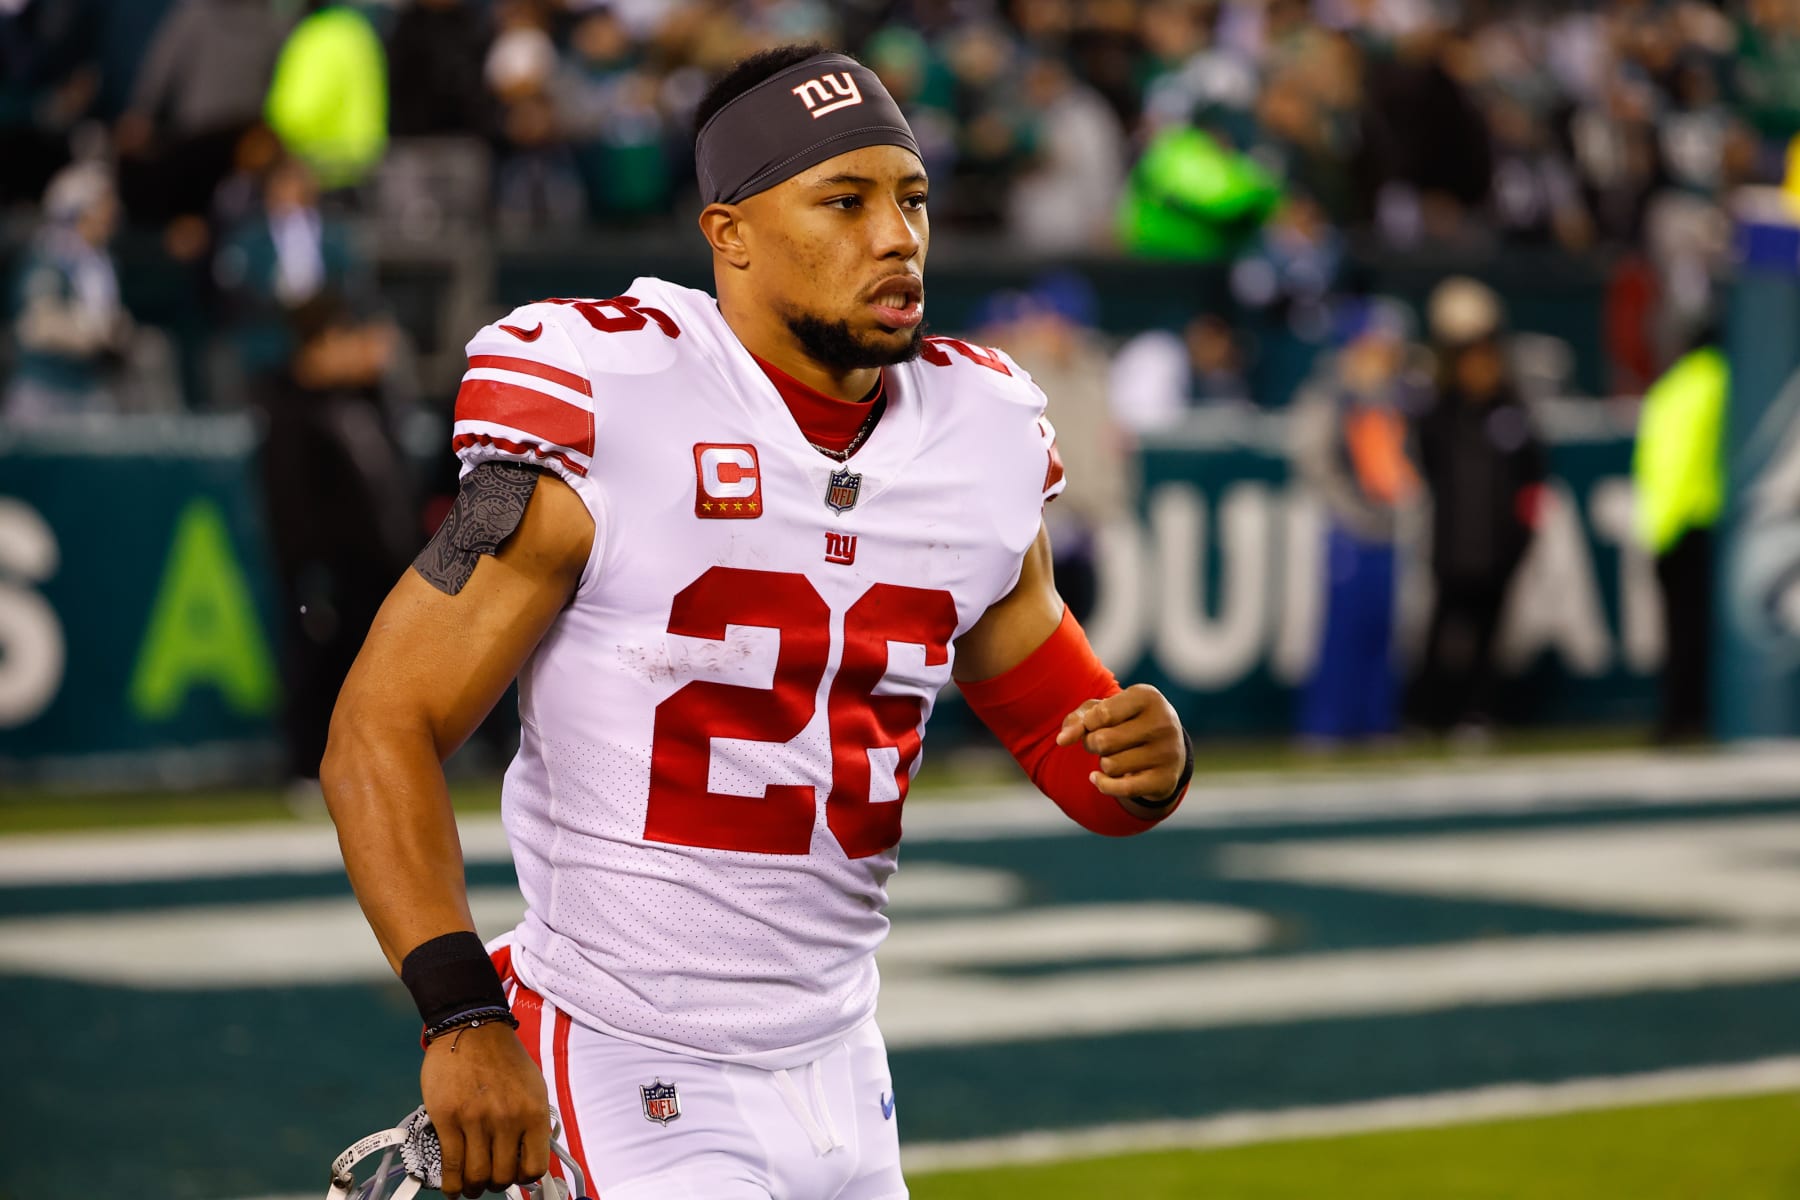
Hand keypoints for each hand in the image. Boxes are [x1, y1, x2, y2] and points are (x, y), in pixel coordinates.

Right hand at [420, 1021, 552, 1196]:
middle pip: (502, 1176)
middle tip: (490, 1181)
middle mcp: (507, 1120)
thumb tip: (528, 1156)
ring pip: (476, 1175)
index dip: (524, 1178)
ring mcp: (476, 1120)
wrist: (473, 1028)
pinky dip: (452, 1185)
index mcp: (533, 1112)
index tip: (516, 1176)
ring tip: (472, 1186)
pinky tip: (453, 1188)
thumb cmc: (505, 1058)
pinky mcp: (447, 1119)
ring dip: (474, 1188)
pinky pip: (450, 1165)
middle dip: (496, 1185)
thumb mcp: (534, 1087)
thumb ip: (533, 1122)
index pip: (534, 1167)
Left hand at [1055, 684, 1185, 804]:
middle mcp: (1163, 722)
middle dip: (1091, 744)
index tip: (1095, 723)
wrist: (1168, 748)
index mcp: (1148, 697)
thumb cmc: (1127, 722)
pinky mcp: (1166, 780)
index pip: (1101, 714)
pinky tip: (1098, 778)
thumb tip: (1062, 740)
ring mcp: (1167, 753)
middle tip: (1100, 743)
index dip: (1088, 723)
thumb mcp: (1103, 710)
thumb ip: (1078, 719)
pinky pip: (1122, 789)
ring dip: (1103, 763)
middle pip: (1103, 741)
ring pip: (1110, 766)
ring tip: (1115, 756)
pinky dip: (1103, 785)